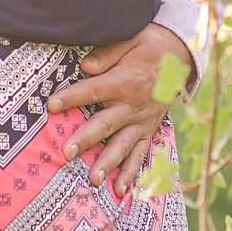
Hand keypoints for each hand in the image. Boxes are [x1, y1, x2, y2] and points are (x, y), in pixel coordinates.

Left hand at [46, 22, 194, 196]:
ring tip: (93, 180)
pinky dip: (131, 173)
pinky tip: (119, 190)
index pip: (94, 90)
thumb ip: (107, 54)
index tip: (51, 105)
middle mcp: (133, 105)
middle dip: (86, 139)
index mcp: (126, 81)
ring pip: (122, 145)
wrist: (180, 57)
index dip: (72, 97)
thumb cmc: (148, 46)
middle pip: (106, 124)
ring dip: (107, 163)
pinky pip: (141, 155)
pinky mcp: (148, 131)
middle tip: (67, 153)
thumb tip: (86, 66)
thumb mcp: (130, 40)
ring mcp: (142, 122)